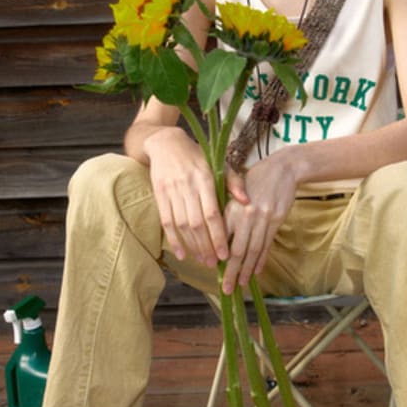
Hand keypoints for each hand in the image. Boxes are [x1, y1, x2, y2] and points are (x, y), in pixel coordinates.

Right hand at [145, 127, 241, 267]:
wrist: (165, 143)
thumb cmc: (198, 156)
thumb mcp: (219, 163)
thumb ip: (234, 182)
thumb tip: (247, 202)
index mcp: (206, 179)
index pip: (213, 214)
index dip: (219, 235)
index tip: (225, 254)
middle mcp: (188, 186)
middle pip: (198, 224)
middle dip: (206, 246)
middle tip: (214, 264)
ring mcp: (172, 191)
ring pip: (182, 225)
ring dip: (192, 246)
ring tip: (202, 260)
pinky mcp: (159, 194)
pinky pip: (166, 222)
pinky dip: (174, 240)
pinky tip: (182, 254)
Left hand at [221, 152, 298, 293]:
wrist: (282, 168)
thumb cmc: (255, 178)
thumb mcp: (235, 192)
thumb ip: (227, 212)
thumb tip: (218, 238)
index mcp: (231, 207)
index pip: (221, 237)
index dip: (217, 256)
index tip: (211, 270)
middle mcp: (246, 215)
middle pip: (237, 250)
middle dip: (231, 271)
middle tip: (225, 289)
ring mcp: (263, 219)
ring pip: (253, 250)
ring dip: (247, 270)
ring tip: (241, 284)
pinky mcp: (276, 221)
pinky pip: (267, 244)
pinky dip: (262, 259)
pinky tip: (257, 271)